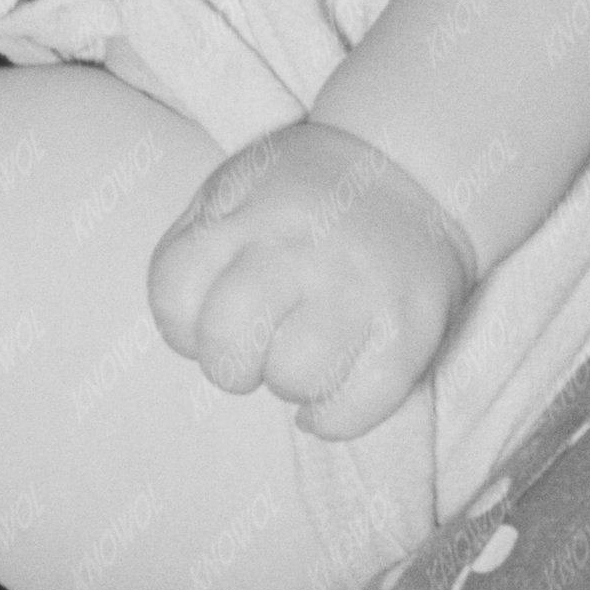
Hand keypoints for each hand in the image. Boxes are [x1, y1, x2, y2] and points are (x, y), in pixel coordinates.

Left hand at [146, 120, 477, 438]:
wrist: (414, 171)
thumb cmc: (304, 197)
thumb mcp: (237, 187)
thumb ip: (200, 248)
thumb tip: (191, 329)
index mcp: (250, 210)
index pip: (175, 294)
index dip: (183, 325)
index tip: (211, 316)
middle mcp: (304, 245)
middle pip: (228, 338)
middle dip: (228, 361)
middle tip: (255, 347)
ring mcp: (361, 289)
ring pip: (294, 376)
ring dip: (287, 383)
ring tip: (303, 357)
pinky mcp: (409, 331)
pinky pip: (355, 408)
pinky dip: (332, 417)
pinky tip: (330, 392)